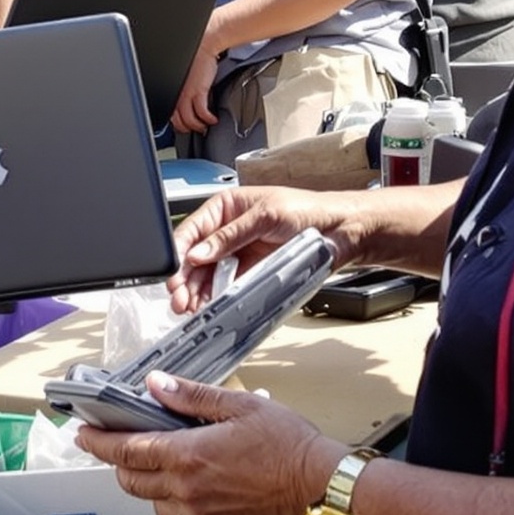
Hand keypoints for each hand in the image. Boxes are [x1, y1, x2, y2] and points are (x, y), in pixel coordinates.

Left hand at [77, 374, 343, 514]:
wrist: (320, 487)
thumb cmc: (288, 446)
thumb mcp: (238, 406)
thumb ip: (191, 396)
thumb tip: (156, 384)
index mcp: (188, 456)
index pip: (126, 452)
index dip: (98, 442)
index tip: (83, 433)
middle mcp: (187, 490)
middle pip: (131, 481)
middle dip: (115, 463)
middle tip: (111, 445)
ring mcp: (200, 514)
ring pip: (151, 504)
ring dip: (143, 485)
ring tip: (150, 464)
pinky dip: (170, 502)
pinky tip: (183, 485)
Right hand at [169, 186, 359, 310]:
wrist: (340, 231)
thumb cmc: (308, 211)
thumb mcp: (265, 217)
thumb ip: (230, 236)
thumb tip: (200, 251)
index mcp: (227, 206)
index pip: (193, 228)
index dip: (180, 251)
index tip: (173, 273)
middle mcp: (228, 228)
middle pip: (196, 255)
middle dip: (185, 278)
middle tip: (179, 299)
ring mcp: (239, 251)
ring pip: (207, 273)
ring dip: (196, 291)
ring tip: (189, 308)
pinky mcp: (250, 270)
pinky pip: (226, 284)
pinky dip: (214, 296)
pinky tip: (207, 306)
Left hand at [171, 44, 220, 135]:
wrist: (203, 48)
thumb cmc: (195, 62)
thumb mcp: (186, 81)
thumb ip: (185, 93)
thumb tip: (190, 106)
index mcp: (173, 92)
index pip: (170, 116)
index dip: (178, 125)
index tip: (186, 128)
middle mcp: (177, 95)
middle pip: (177, 121)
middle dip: (187, 129)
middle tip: (197, 130)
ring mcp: (186, 94)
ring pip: (189, 120)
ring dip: (198, 126)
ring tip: (206, 126)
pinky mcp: (198, 91)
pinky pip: (201, 112)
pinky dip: (207, 119)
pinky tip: (213, 119)